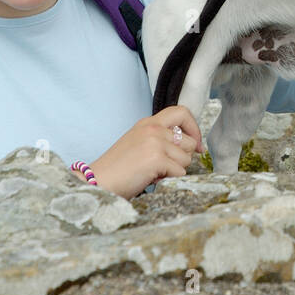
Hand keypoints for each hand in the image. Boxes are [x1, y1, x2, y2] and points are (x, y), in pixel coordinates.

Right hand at [76, 106, 202, 197]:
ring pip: (187, 158)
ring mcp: (155, 142)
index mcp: (148, 122)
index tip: (197, 144)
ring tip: (153, 173)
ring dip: (175, 170)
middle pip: (190, 140)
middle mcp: (152, 128)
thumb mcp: (138, 143)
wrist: (97, 182)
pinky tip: (151, 179)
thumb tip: (191, 145)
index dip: (194, 128)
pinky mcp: (156, 158)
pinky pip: (179, 172)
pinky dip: (169, 180)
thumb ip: (160, 138)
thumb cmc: (118, 169)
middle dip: (184, 157)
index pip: (182, 112)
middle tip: (167, 167)